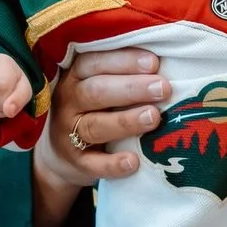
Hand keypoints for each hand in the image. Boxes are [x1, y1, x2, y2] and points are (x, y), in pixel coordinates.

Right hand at [31, 48, 172, 226]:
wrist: (61, 153)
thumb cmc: (95, 108)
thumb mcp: (100, 84)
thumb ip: (123, 73)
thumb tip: (166, 61)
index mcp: (75, 77)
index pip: (93, 62)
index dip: (123, 61)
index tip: (154, 62)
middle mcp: (69, 102)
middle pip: (96, 92)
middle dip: (131, 89)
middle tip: (163, 88)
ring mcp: (68, 133)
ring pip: (95, 126)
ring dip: (126, 122)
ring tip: (154, 118)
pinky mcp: (76, 162)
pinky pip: (93, 164)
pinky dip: (112, 164)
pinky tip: (133, 162)